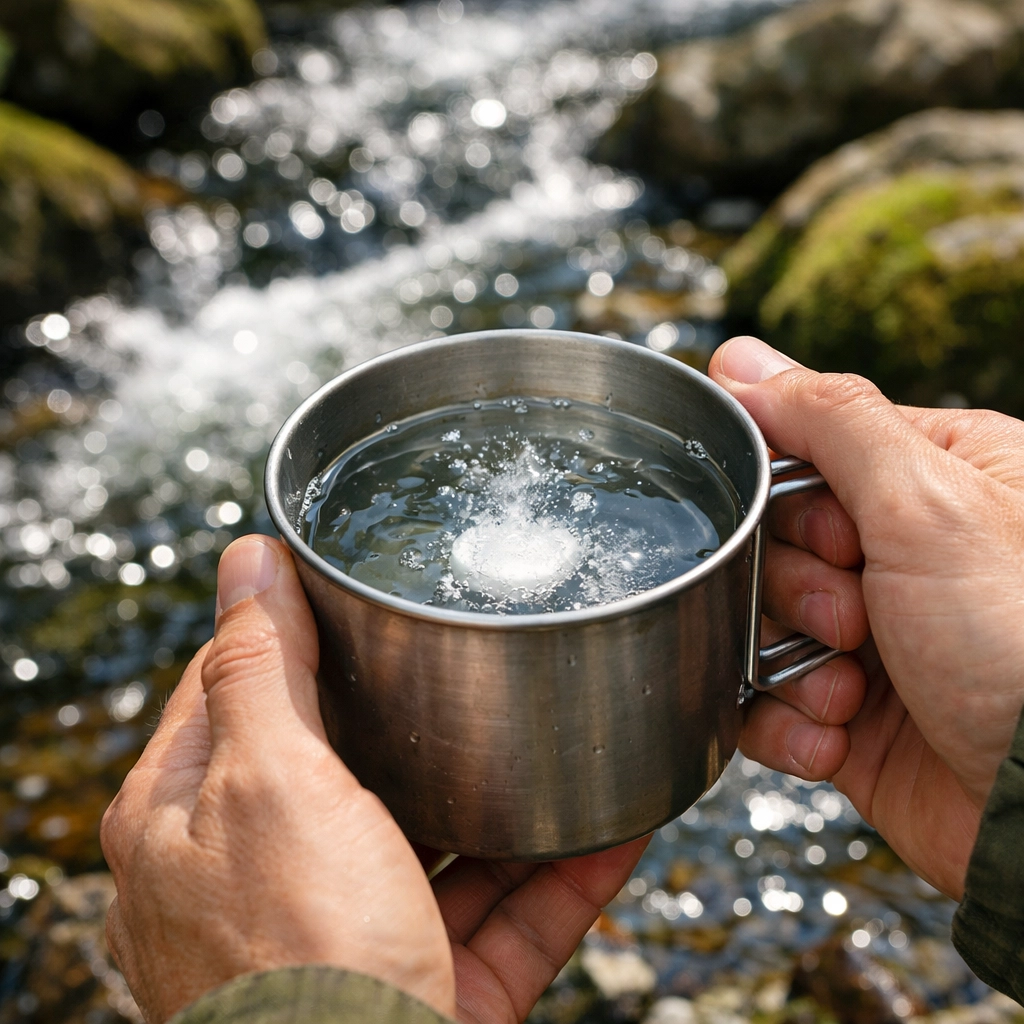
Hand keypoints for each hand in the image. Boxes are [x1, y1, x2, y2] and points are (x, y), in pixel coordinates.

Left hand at [100, 535, 646, 1022]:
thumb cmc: (297, 966)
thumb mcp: (271, 783)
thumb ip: (260, 667)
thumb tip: (248, 558)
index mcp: (192, 821)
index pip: (238, 692)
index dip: (296, 636)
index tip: (359, 595)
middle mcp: (262, 881)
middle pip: (350, 767)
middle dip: (420, 719)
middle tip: (477, 655)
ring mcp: (351, 939)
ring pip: (439, 843)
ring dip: (508, 799)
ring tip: (563, 735)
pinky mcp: (429, 990)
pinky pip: (504, 913)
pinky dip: (561, 872)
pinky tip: (617, 824)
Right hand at [709, 336, 1023, 899]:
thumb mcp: (930, 505)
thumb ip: (828, 419)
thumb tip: (739, 359)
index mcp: (933, 480)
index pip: (804, 450)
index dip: (793, 497)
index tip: (835, 538)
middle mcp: (900, 555)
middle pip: (770, 540)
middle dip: (796, 590)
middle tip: (852, 622)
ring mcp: (870, 636)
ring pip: (755, 623)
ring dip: (788, 663)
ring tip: (850, 692)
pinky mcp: (844, 713)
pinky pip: (764, 701)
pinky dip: (785, 724)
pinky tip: (835, 737)